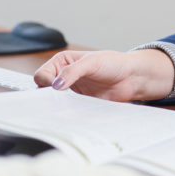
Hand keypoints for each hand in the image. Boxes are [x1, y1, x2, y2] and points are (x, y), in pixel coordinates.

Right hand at [33, 49, 174, 101]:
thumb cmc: (113, 63)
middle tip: (56, 100)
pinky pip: (68, 111)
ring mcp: (71, 91)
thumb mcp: (91, 62)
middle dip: (47, 95)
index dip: (46, 81)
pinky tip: (73, 113)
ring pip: (54, 102)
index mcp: (62, 62)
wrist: (132, 78)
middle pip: (44, 89)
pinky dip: (67, 113)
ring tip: (65, 107)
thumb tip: (56, 84)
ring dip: (57, 105)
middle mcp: (64, 76)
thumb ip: (72, 72)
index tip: (55, 87)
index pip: (42, 74)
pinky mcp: (79, 104)